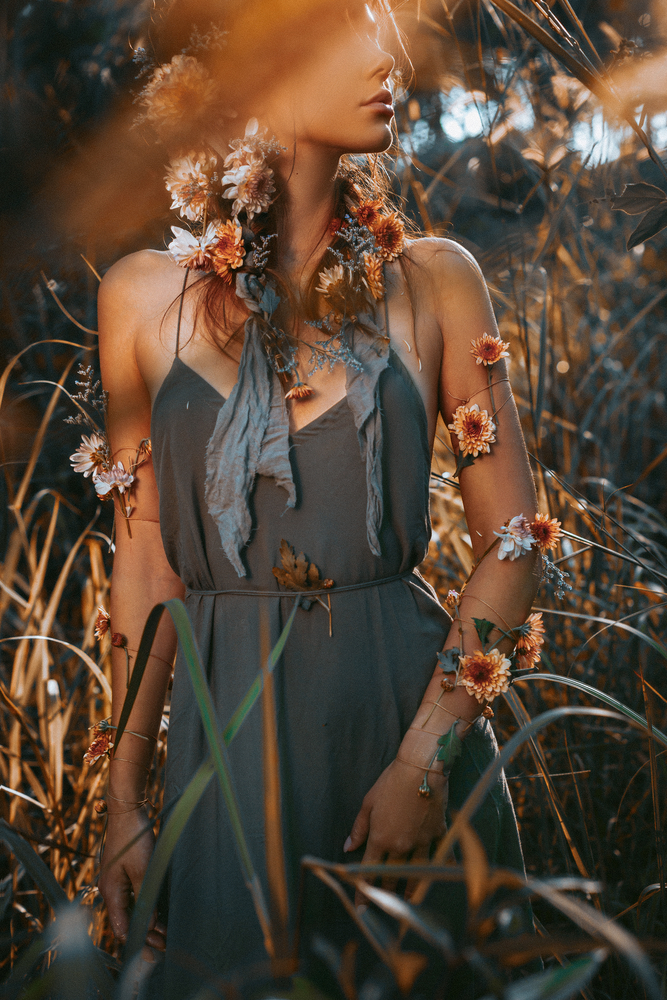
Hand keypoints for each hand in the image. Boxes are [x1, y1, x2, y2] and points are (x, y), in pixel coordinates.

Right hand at [98, 806, 165, 958]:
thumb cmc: (134, 838)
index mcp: (111, 893)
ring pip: (130, 910)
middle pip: (126, 921)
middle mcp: (110, 890)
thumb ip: (145, 898)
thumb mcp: (143, 869)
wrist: (127, 811)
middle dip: (145, 936)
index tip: (155, 952)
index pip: (122, 928)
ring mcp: (116, 881)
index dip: (138, 942)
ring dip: (146, 923)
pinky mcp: (123, 873)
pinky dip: (144, 908)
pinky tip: (157, 913)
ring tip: (164, 935)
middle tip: (164, 947)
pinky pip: (132, 898)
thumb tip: (148, 925)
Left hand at [344, 758, 447, 905]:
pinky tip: (441, 876)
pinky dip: (440, 867)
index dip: (363, 890)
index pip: (369, 870)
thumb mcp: (369, 802)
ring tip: (410, 900)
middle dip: (386, 891)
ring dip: (412, 888)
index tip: (361, 908)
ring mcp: (422, 842)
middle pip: (392, 875)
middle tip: (383, 903)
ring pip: (417, 872)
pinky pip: (441, 855)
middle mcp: (401, 845)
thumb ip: (359, 828)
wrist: (421, 768)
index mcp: (381, 838)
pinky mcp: (438, 833)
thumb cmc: (391, 781)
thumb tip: (349, 846)